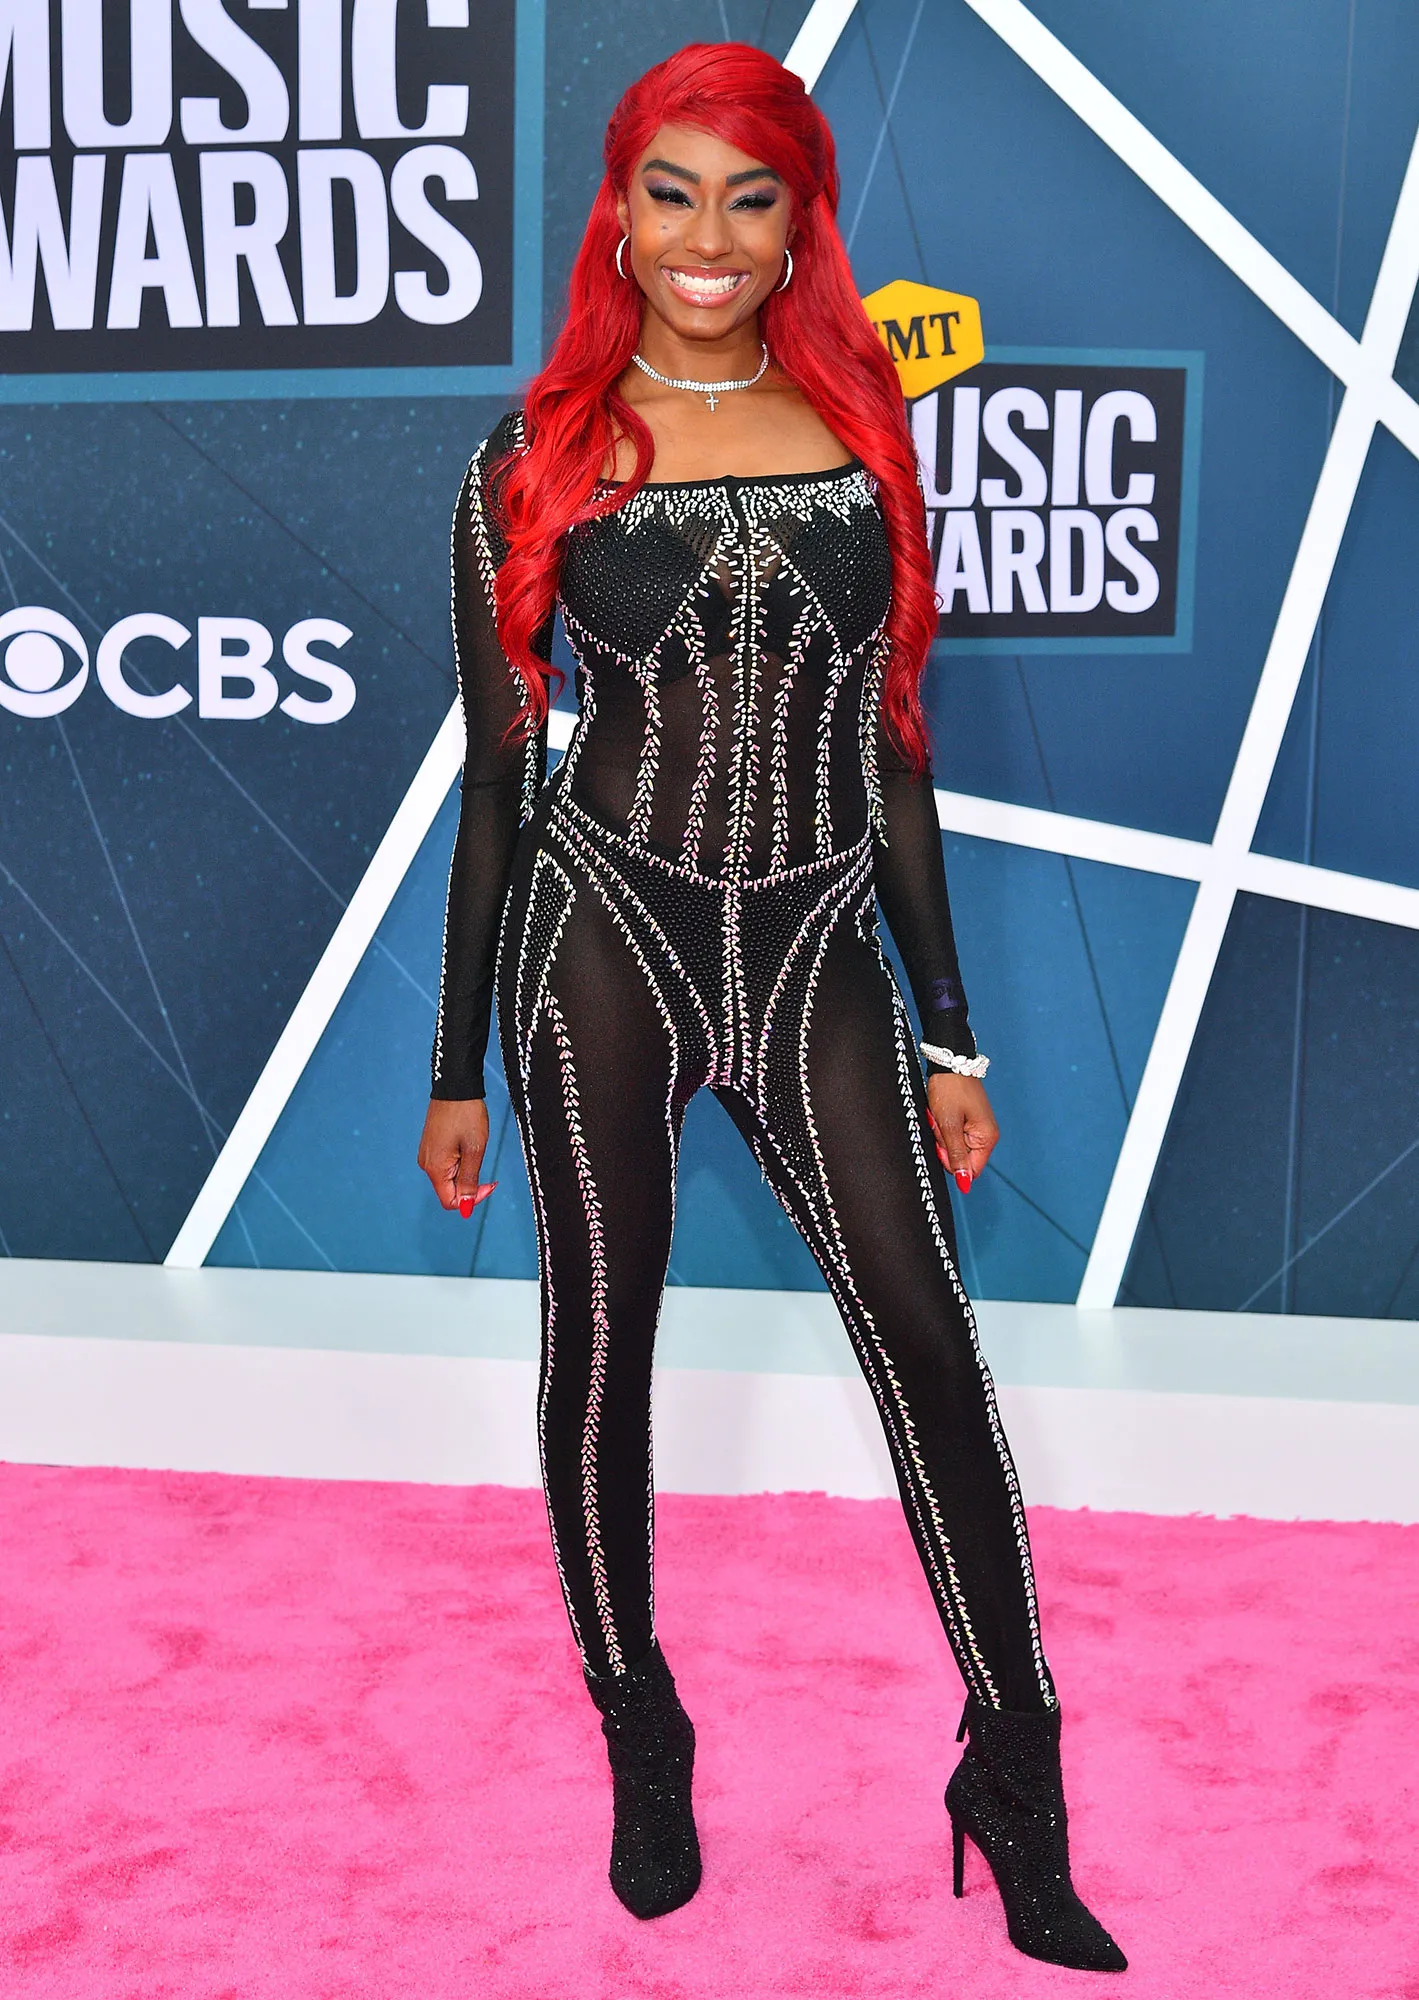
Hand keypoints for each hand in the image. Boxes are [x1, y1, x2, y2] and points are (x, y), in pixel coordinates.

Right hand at [417, 1098, 491, 1211]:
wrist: (455, 1087)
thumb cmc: (466, 1115)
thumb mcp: (474, 1150)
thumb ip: (469, 1181)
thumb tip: (465, 1207)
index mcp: (435, 1168)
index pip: (450, 1201)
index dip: (471, 1199)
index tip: (489, 1183)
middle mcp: (426, 1164)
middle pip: (449, 1190)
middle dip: (470, 1184)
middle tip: (483, 1161)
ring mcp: (428, 1154)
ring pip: (449, 1177)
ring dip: (466, 1171)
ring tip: (474, 1147)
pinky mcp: (431, 1145)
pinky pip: (446, 1164)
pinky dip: (460, 1161)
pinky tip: (467, 1144)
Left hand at [925, 1072, 998, 1189]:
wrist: (949, 1063)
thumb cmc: (950, 1090)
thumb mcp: (949, 1125)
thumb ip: (956, 1155)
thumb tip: (964, 1183)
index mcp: (986, 1138)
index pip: (970, 1170)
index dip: (952, 1163)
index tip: (942, 1144)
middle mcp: (986, 1136)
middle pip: (961, 1158)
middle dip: (945, 1146)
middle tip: (940, 1125)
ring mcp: (978, 1128)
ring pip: (954, 1146)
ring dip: (943, 1135)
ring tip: (941, 1116)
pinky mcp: (969, 1121)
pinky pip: (953, 1134)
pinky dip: (943, 1128)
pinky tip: (941, 1115)